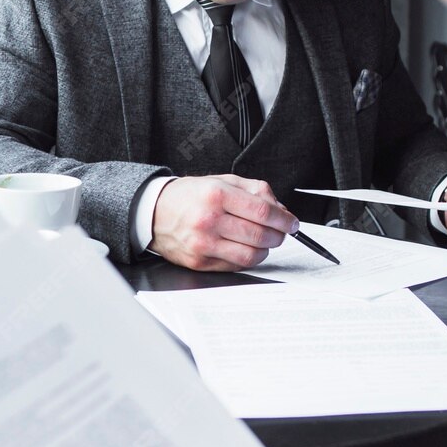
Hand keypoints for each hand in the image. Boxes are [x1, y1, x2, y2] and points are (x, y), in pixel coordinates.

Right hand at [150, 174, 297, 270]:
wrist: (154, 213)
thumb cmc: (189, 196)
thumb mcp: (222, 181)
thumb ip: (255, 191)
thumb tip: (281, 210)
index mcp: (216, 194)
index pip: (262, 210)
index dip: (284, 219)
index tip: (291, 223)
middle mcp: (208, 219)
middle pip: (259, 235)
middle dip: (278, 236)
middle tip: (282, 233)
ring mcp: (203, 244)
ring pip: (250, 255)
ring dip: (266, 250)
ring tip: (264, 241)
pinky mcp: (199, 262)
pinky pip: (235, 266)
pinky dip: (248, 259)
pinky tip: (246, 248)